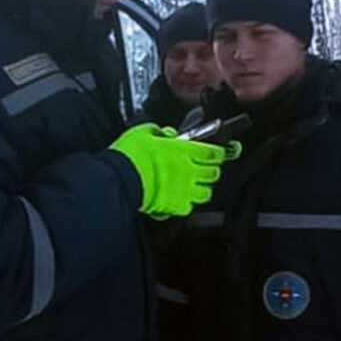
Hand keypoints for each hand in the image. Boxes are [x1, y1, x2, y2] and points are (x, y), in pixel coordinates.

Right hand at [110, 123, 226, 218]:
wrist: (122, 179)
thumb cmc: (131, 155)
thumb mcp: (143, 132)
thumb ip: (158, 132)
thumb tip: (166, 133)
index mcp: (184, 150)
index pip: (212, 152)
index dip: (218, 153)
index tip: (217, 154)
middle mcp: (188, 171)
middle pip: (213, 174)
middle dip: (211, 171)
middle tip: (206, 170)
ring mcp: (184, 190)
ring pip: (206, 193)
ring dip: (202, 190)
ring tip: (195, 188)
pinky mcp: (175, 206)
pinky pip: (188, 208)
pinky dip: (185, 205)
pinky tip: (178, 201)